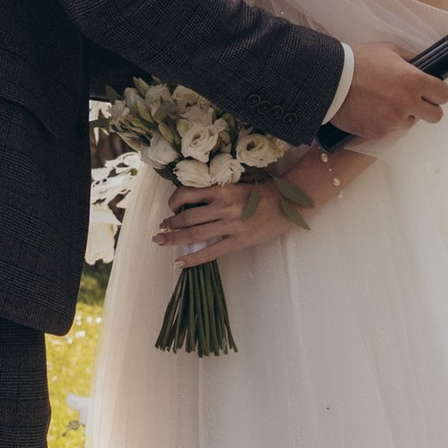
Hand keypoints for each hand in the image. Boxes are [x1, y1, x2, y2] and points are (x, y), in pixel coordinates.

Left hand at [158, 171, 306, 265]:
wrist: (287, 203)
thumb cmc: (261, 192)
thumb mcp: (236, 184)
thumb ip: (216, 192)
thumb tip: (192, 202)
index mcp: (221, 189)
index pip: (187, 194)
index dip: (173, 201)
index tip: (171, 207)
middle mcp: (223, 206)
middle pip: (186, 217)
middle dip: (169, 224)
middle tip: (160, 229)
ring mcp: (230, 225)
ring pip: (194, 234)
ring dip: (174, 238)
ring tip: (161, 241)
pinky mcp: (238, 241)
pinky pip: (210, 252)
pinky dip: (192, 258)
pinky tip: (179, 263)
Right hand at [331, 40, 447, 141]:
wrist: (329, 80)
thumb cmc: (358, 61)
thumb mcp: (388, 50)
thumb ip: (410, 59)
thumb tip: (422, 65)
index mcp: (414, 81)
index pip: (443, 94)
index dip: (438, 93)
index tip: (432, 92)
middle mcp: (408, 103)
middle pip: (436, 116)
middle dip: (428, 109)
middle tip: (414, 102)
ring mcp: (394, 120)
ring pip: (410, 123)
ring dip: (403, 115)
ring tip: (383, 102)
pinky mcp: (379, 132)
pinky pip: (389, 130)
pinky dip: (383, 122)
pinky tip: (370, 110)